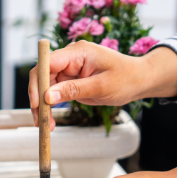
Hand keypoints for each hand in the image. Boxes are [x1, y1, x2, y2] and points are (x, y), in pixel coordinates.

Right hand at [28, 41, 176, 128]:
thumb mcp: (101, 87)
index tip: (37, 103)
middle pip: (42, 76)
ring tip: (46, 125)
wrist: (139, 80)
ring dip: (43, 106)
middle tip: (40, 121)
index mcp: (78, 52)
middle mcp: (70, 58)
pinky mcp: (70, 80)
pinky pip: (53, 93)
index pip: (47, 63)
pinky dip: (50, 107)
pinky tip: (50, 120)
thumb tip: (48, 96)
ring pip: (45, 87)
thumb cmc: (126, 78)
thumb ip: (73, 90)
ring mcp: (69, 69)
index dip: (37, 83)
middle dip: (38, 99)